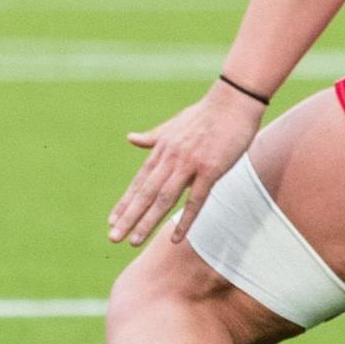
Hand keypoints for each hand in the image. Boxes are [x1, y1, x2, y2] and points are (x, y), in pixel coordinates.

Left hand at [109, 84, 264, 246]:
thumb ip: (152, 137)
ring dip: (147, 221)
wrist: (232, 102)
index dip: (125, 202)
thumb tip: (130, 138)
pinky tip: (176, 238)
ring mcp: (189, 165)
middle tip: (113, 237)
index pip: (139, 182)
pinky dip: (186, 220)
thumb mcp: (173, 125)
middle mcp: (170, 159)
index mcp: (161, 150)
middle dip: (128, 217)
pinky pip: (196, 200)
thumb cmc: (205, 114)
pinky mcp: (210, 170)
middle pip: (146, 193)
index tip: (111, 220)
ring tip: (133, 241)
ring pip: (163, 199)